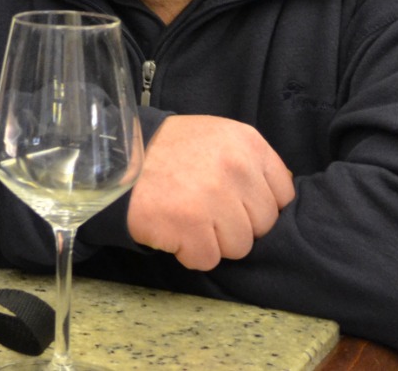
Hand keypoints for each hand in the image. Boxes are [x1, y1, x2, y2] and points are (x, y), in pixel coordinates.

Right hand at [126, 114, 294, 269]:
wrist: (114, 157)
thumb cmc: (168, 151)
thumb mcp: (217, 137)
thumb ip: (250, 164)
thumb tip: (278, 200)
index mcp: (248, 142)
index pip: (283, 195)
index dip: (257, 205)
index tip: (234, 202)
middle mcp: (236, 167)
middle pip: (263, 226)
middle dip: (235, 224)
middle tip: (203, 208)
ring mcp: (213, 198)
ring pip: (239, 247)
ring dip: (213, 241)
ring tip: (186, 217)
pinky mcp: (189, 226)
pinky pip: (208, 260)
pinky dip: (188, 252)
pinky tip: (172, 229)